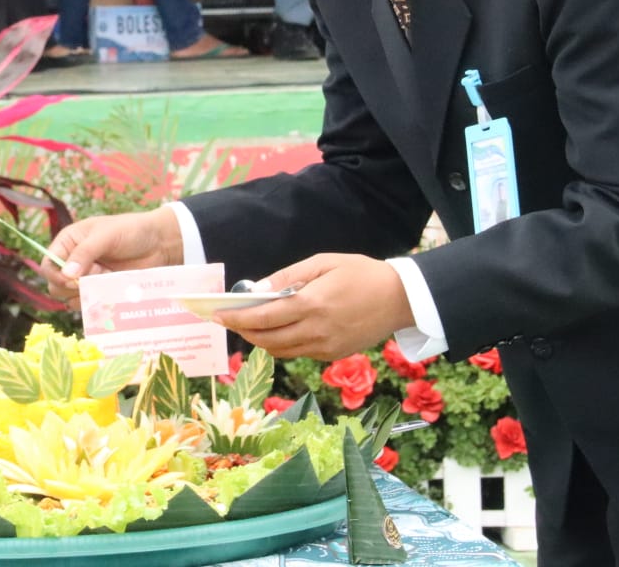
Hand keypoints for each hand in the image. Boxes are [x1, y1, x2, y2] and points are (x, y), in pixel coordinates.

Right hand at [41, 206, 183, 302]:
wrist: (160, 243)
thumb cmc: (131, 231)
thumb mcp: (106, 236)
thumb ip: (85, 253)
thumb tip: (66, 275)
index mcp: (69, 243)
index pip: (48, 265)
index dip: (56, 276)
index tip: (73, 280)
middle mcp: (74, 262)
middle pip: (56, 286)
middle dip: (72, 288)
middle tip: (94, 279)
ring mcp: (88, 278)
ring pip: (72, 299)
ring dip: (87, 295)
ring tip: (106, 279)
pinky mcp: (102, 291)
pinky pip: (91, 305)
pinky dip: (99, 303)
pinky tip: (112, 290)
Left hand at [213, 254, 415, 360]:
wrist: (401, 298)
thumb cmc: (360, 273)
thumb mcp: (322, 263)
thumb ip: (286, 277)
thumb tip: (256, 291)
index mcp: (311, 305)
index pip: (263, 318)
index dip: (236, 318)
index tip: (217, 314)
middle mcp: (316, 331)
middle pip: (267, 339)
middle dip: (243, 331)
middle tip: (228, 320)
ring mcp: (325, 347)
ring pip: (280, 351)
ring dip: (260, 340)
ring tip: (248, 325)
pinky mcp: (333, 355)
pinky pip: (298, 353)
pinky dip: (282, 344)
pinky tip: (278, 330)